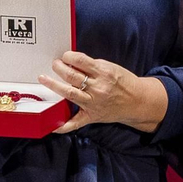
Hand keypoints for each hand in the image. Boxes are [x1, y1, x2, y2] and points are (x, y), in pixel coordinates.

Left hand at [40, 51, 167, 134]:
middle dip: (59, 67)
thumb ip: (92, 66)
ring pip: (69, 93)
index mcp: (103, 73)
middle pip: (72, 76)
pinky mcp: (92, 116)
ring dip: (54, 85)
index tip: (65, 56)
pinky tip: (52, 124)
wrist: (138, 101)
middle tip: (54, 64)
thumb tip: (72, 62)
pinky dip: (63, 126)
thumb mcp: (110, 68)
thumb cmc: (123, 82)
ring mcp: (93, 103)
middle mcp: (97, 88)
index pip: (80, 61)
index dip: (69, 56)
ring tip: (44, 78)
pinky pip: (75, 122)